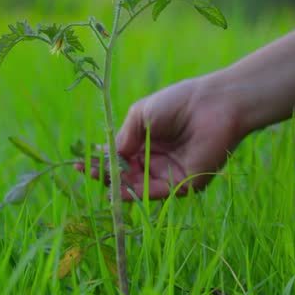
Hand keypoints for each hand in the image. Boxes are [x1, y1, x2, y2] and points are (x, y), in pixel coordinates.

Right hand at [80, 74, 246, 198]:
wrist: (215, 104)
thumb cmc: (179, 102)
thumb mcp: (142, 114)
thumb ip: (124, 137)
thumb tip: (108, 158)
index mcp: (148, 142)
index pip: (119, 159)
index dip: (100, 162)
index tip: (80, 162)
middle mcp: (157, 160)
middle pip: (125, 175)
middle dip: (104, 175)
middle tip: (84, 171)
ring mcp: (169, 173)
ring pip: (137, 186)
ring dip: (116, 185)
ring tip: (97, 177)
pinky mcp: (183, 183)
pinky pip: (155, 192)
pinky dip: (135, 193)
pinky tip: (117, 189)